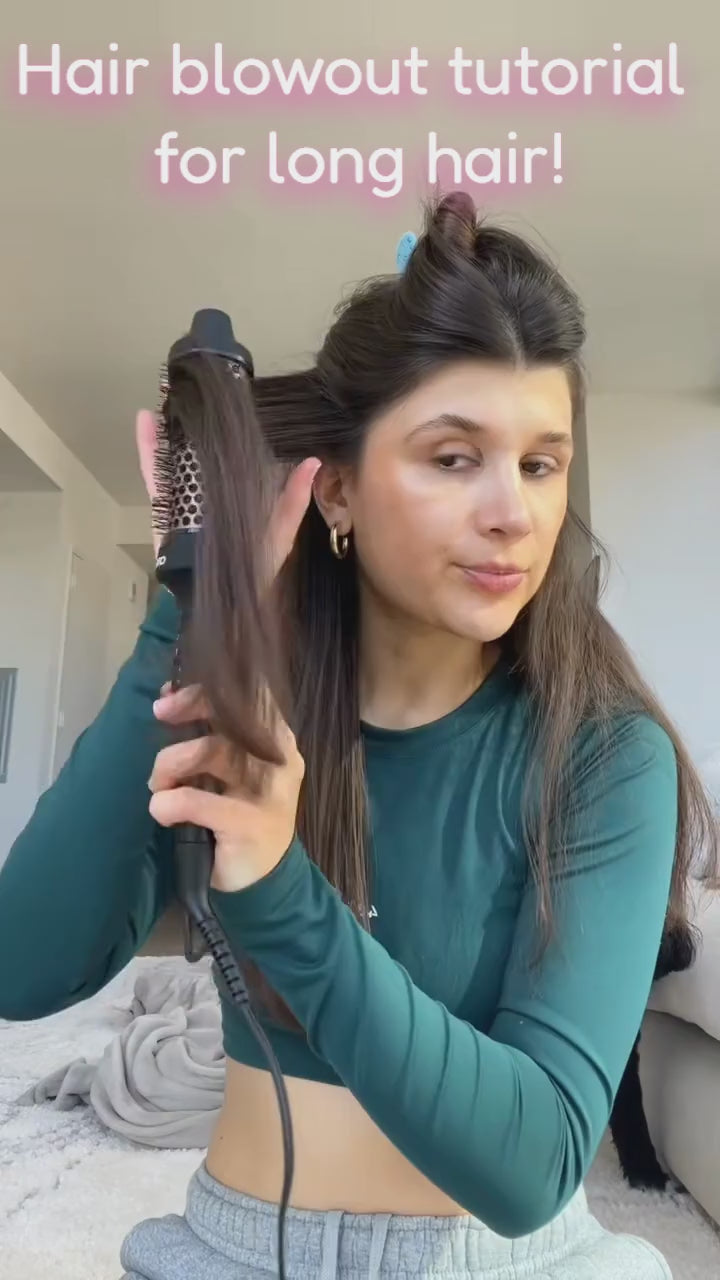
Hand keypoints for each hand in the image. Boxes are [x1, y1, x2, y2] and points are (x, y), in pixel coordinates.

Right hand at [136, 407, 320, 572]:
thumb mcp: (280, 535)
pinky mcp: (165, 508)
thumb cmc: (254, 572)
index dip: (242, 431)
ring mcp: (188, 500)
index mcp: (244, 496)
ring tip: (171, 396)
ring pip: (179, 457)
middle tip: (201, 391)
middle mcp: (216, 494)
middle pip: (206, 452)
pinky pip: (155, 475)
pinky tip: (144, 422)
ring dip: (173, 428)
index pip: (243, 457)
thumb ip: (294, 501)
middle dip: (202, 425)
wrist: (220, 605)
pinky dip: (148, 450)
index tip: (242, 401)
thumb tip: (312, 462)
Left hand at [148, 685, 304, 892]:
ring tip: (158, 785)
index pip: (247, 697)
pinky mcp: (252, 823)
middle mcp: (279, 759)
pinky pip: (196, 800)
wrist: (263, 881)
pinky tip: (161, 812)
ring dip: (170, 763)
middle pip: (229, 717)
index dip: (203, 692)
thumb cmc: (240, 816)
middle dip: (186, 713)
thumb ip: (211, 737)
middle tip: (158, 720)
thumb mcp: (231, 772)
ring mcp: (270, 791)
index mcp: (277, 740)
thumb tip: (167, 699)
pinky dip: (168, 803)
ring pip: (211, 751)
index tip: (167, 700)